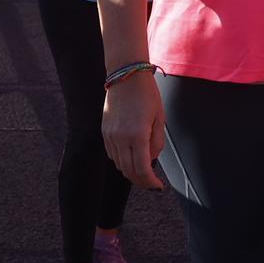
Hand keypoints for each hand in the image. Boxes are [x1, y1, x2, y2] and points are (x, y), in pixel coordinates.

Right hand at [101, 70, 167, 189]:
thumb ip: (156, 143)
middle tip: (152, 182)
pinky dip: (122, 160)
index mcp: (137, 135)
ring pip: (119, 164)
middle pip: (128, 171)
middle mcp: (120, 138)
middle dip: (141, 180)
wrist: (126, 76)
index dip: (150, 182)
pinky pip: (112, 154)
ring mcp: (109, 136)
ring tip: (143, 170)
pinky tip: (131, 157)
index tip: (158, 186)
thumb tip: (151, 161)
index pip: (142, 169)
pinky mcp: (104, 132)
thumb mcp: (159, 118)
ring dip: (131, 171)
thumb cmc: (147, 95)